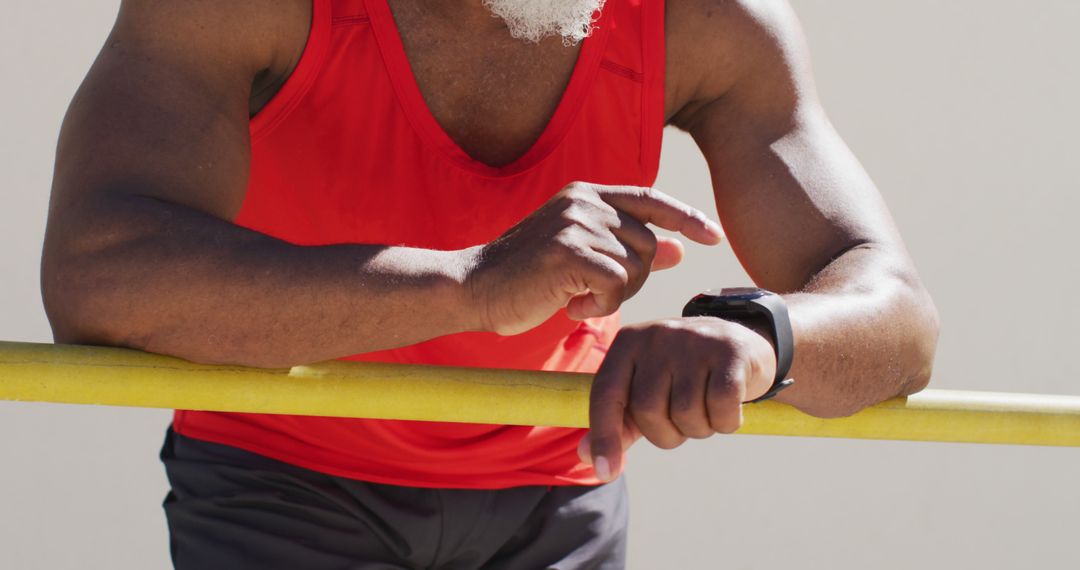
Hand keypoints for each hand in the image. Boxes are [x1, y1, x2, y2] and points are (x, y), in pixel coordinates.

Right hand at [466, 182, 723, 335]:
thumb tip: (679, 249)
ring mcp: (576, 224)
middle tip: (595, 295)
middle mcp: (584, 202)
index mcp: (586, 195)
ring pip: (635, 268)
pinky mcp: (569, 252)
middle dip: (635, 280)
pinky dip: (599, 306)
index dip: (686, 217)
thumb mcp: (581, 256)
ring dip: (613, 296)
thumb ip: (626, 247)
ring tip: (575, 298)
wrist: (472, 287)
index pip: (650, 200)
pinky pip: (616, 286)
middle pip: (648, 244)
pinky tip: (568, 306)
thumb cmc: (524, 277)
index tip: (712, 236)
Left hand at [579, 317, 777, 481]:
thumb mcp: (646, 391)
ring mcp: (694, 341)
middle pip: (648, 410)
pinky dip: (726, 423)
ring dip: (699, 429)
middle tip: (683, 423)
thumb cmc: (682, 375)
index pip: (606, 394)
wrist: (740, 342)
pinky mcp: (730, 352)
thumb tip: (586, 456)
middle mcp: (657, 336)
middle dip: (667, 434)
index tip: (605, 472)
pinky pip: (721, 407)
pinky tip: (728, 411)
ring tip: (706, 410)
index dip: (604, 436)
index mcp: (628, 343)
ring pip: (686, 413)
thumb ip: (618, 422)